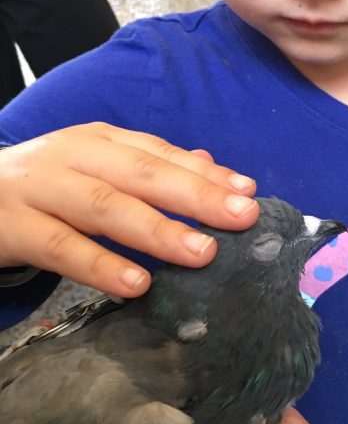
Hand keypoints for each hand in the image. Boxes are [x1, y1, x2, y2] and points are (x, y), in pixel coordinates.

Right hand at [0, 122, 258, 296]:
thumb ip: (150, 167)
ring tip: (202, 253)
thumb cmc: (52, 183)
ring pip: (105, 207)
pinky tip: (137, 284)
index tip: (247, 193)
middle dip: (195, 195)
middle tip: (242, 216)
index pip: (161, 154)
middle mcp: (75, 156)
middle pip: (141, 174)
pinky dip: (101, 265)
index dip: (205, 173)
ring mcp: (42, 189)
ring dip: (157, 230)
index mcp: (101, 140)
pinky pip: (62, 248)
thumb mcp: (99, 166)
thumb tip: (209, 167)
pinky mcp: (14, 228)